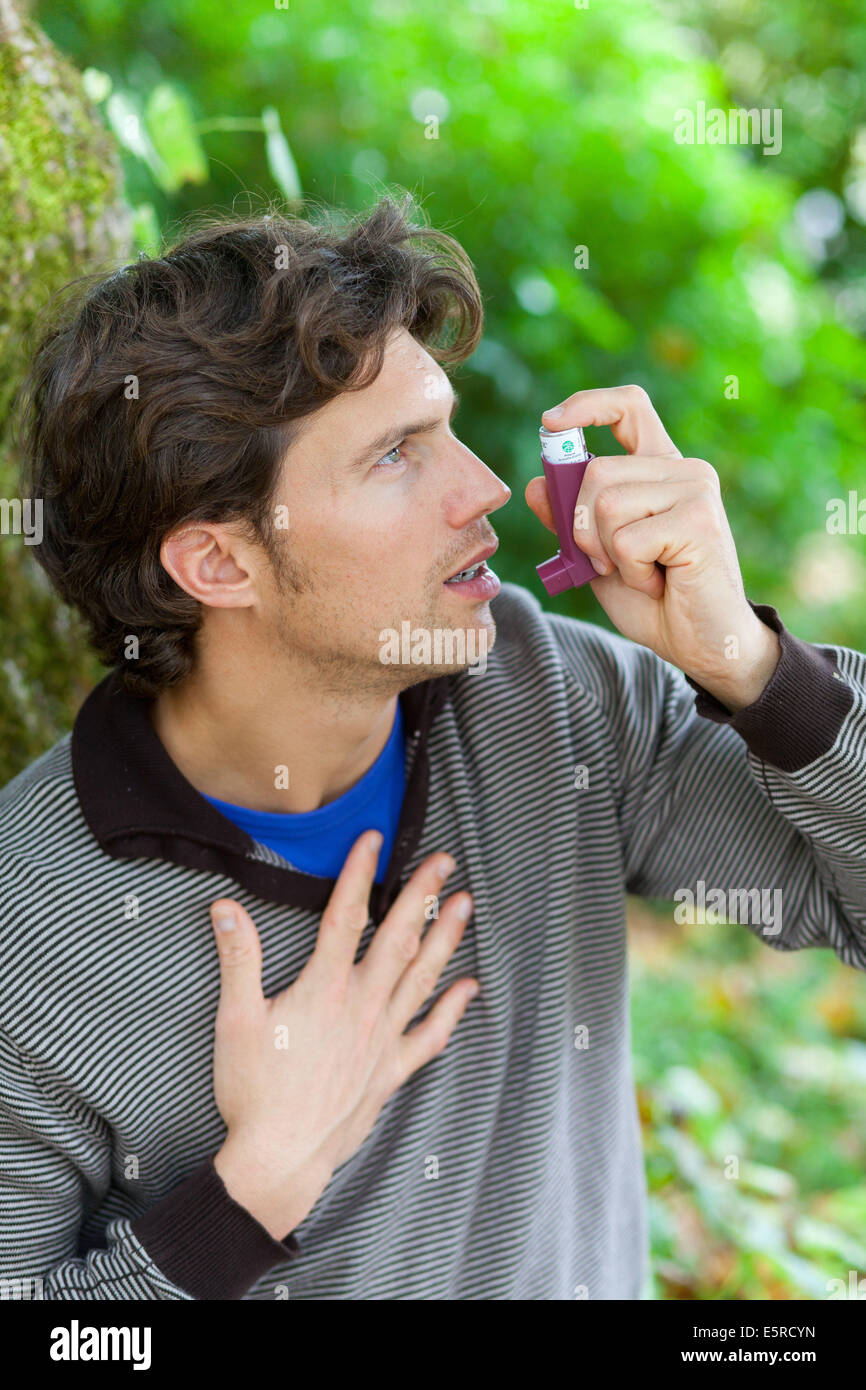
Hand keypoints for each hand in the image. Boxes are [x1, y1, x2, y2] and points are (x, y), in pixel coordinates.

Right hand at [210, 830, 477, 1239]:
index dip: (359, 873)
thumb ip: (238, 959)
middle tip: (446, 861)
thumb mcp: (235, 1020)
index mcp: (323, 989)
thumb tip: (225, 907)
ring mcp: (382, 1039)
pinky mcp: (391, 1070)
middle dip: (423, 895)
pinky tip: (469, 987)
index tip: (373, 839)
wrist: (279, 1159)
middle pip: (398, 939)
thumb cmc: (253, 1091)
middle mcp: (361, 1006)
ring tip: (466, 905)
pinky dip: (452, 1010)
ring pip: (421, 978)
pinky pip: (430, 1035)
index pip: (345, 916)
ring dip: (446, 939)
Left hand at [525, 384, 779, 709]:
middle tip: (608, 562)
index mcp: (661, 468)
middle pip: (596, 470)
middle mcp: (684, 470)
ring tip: (641, 571)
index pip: (628, 407)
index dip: (586, 406)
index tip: (550, 423)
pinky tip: (659, 581)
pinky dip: (629, 571)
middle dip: (581, 526)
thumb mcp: (597, 557)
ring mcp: (696, 491)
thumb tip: (536, 483)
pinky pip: (626, 539)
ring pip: (606, 504)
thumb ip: (570, 520)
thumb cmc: (655, 600)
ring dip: (607, 553)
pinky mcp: (699, 521)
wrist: (702, 644)